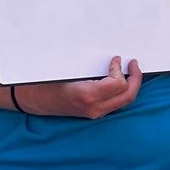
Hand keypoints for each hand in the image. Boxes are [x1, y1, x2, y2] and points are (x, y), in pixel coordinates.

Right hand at [12, 57, 142, 117]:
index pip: (118, 84)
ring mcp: (95, 113)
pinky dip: (121, 91)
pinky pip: (115, 103)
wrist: (34, 99)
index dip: (120, 69)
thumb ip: (90, 65)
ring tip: (130, 71)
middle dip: (135, 79)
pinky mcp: (94, 113)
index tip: (116, 59)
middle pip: (127, 96)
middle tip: (134, 65)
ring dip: (130, 85)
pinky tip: (120, 80)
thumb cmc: (48, 81)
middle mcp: (94, 108)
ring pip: (124, 101)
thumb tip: (111, 56)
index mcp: (87, 95)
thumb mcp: (67, 69)